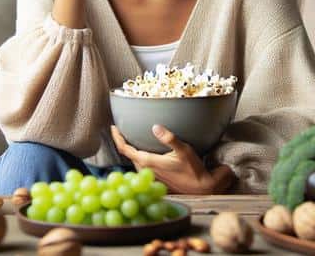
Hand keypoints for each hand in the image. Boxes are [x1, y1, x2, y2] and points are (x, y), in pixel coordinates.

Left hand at [111, 124, 233, 193]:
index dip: (117, 138)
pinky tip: (145, 150)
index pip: (125, 149)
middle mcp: (146, 170)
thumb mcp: (183, 150)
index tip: (113, 127)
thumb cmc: (192, 169)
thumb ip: (169, 138)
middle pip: (128, 154)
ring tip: (131, 137)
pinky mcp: (156, 179)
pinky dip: (139, 156)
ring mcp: (150, 176)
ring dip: (131, 149)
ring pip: (135, 160)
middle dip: (123, 142)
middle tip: (121, 128)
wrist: (201, 188)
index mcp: (148, 162)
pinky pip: (142, 166)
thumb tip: (155, 126)